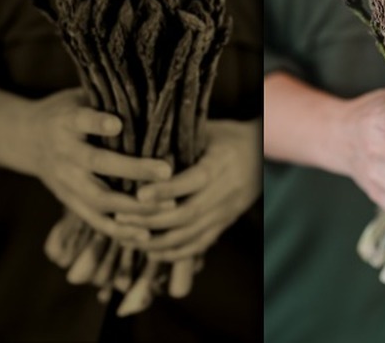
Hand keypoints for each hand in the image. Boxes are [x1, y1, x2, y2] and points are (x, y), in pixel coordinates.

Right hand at [21, 88, 169, 242]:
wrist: (27, 139)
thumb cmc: (69, 113)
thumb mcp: (81, 97)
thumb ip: (109, 101)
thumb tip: (152, 95)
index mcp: (65, 121)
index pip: (81, 119)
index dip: (97, 122)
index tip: (117, 123)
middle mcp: (64, 152)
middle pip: (97, 163)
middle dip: (133, 169)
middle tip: (166, 171)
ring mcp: (65, 181)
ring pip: (98, 197)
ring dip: (133, 206)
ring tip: (167, 206)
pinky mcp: (69, 200)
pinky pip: (94, 220)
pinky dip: (119, 230)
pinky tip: (145, 235)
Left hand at [116, 119, 260, 260]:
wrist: (264, 152)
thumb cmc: (228, 136)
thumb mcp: (208, 130)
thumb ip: (180, 139)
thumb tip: (140, 140)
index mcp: (223, 162)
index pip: (194, 180)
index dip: (166, 190)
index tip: (138, 195)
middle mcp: (228, 190)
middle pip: (188, 213)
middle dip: (151, 220)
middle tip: (121, 219)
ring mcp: (228, 210)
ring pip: (191, 234)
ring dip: (157, 241)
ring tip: (128, 239)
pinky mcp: (226, 223)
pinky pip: (200, 244)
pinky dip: (174, 253)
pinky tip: (151, 252)